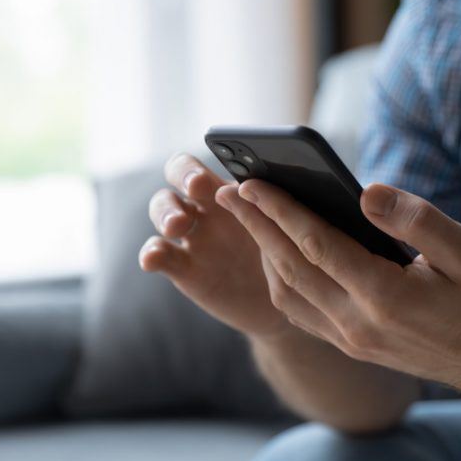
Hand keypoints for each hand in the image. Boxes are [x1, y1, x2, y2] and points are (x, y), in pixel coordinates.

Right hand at [139, 153, 293, 338]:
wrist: (291, 298)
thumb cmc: (295, 250)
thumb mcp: (294, 225)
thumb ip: (287, 202)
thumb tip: (309, 178)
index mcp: (231, 188)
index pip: (201, 162)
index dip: (194, 167)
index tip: (202, 181)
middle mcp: (207, 206)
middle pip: (176, 176)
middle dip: (181, 178)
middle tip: (195, 190)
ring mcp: (192, 237)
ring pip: (163, 211)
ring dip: (165, 213)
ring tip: (177, 226)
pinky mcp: (184, 269)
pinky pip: (159, 255)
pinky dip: (152, 254)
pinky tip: (153, 260)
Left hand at [216, 180, 460, 387]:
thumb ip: (416, 219)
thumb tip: (367, 192)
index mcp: (384, 296)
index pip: (315, 244)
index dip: (279, 210)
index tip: (251, 182)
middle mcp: (357, 323)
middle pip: (290, 267)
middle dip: (255, 226)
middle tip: (227, 193)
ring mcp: (350, 340)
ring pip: (288, 293)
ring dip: (262, 253)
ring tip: (246, 219)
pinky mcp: (351, 346)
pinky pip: (300, 312)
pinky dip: (280, 280)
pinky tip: (276, 258)